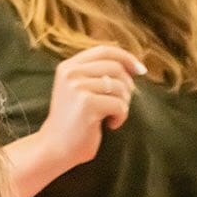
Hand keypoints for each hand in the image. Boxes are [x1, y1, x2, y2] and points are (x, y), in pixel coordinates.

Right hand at [38, 44, 146, 168]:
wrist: (56, 146)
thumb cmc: (74, 119)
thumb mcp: (78, 88)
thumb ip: (95, 73)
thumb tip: (133, 65)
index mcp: (68, 66)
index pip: (104, 50)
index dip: (126, 57)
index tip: (140, 70)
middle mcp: (71, 73)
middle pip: (116, 68)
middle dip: (127, 86)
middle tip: (121, 103)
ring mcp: (77, 87)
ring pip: (120, 87)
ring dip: (124, 104)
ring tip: (112, 115)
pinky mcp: (87, 104)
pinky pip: (120, 105)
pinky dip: (121, 117)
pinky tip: (110, 124)